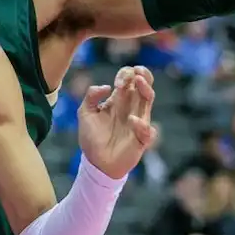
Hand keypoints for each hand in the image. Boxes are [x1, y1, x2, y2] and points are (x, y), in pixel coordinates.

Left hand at [78, 66, 158, 180]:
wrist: (95, 162)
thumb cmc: (91, 137)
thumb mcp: (84, 113)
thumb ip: (91, 96)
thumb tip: (107, 87)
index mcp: (118, 100)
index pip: (129, 79)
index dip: (125, 74)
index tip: (117, 81)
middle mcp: (131, 107)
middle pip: (143, 85)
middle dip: (142, 75)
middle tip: (136, 72)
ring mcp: (138, 121)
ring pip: (149, 100)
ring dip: (146, 89)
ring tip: (138, 82)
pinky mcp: (141, 139)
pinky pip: (148, 130)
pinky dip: (142, 124)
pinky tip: (132, 120)